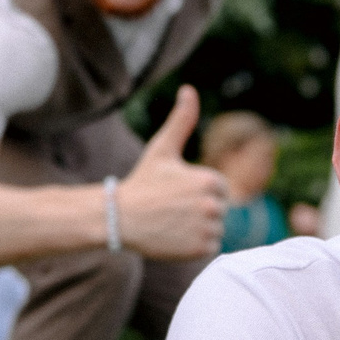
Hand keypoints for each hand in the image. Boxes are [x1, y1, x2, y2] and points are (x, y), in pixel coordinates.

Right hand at [116, 85, 227, 259]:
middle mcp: (213, 205)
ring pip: (216, 230)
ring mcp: (207, 229)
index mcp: (210, 180)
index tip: (177, 193)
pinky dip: (195, 246)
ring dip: (198, 229)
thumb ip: (182, 120)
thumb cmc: (142, 182)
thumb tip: (188, 89)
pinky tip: (174, 237)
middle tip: (172, 209)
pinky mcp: (201, 249)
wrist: (119, 217)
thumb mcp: (162, 148)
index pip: (219, 189)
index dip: (199, 191)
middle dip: (199, 210)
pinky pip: (210, 247)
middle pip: (219, 210)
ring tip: (172, 222)